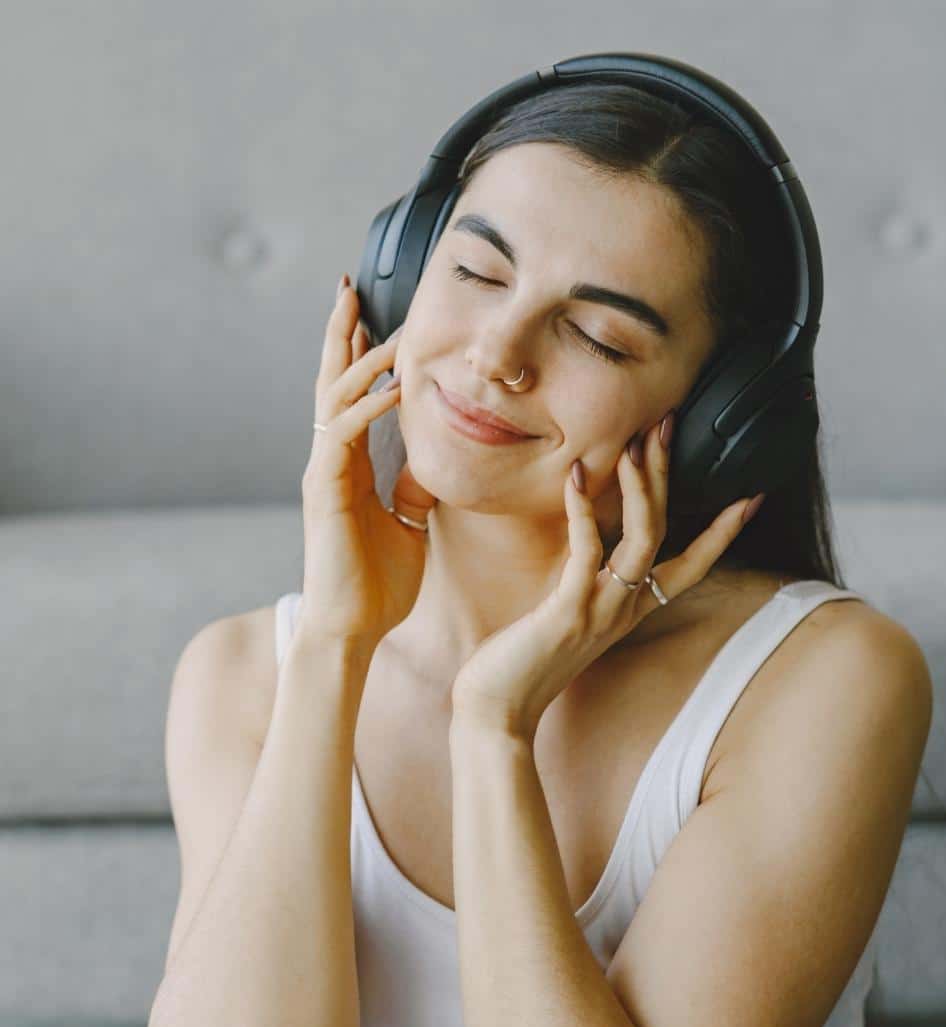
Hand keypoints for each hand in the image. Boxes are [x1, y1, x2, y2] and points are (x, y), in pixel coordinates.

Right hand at [298, 273, 436, 644]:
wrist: (353, 629)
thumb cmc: (378, 584)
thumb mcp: (408, 526)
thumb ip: (414, 491)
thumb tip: (430, 464)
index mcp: (350, 466)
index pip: (353, 396)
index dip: (362, 355)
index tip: (375, 317)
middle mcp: (332, 460)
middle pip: (332, 382)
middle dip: (341, 333)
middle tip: (348, 287)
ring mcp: (324, 472)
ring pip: (333, 398)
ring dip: (358, 358)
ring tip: (384, 325)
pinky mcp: (324, 489)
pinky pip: (342, 434)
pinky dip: (368, 407)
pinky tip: (393, 385)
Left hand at [449, 413, 763, 745]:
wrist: (496, 711)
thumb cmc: (524, 660)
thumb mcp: (565, 613)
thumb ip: (582, 580)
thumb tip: (585, 541)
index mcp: (629, 608)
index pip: (691, 564)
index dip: (723, 533)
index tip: (751, 497)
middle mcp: (624, 607)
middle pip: (665, 531)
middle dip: (668, 475)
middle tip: (667, 425)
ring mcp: (601, 609)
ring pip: (642, 538)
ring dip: (641, 487)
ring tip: (635, 442)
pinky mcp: (568, 611)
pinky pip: (586, 551)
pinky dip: (584, 511)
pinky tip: (577, 477)